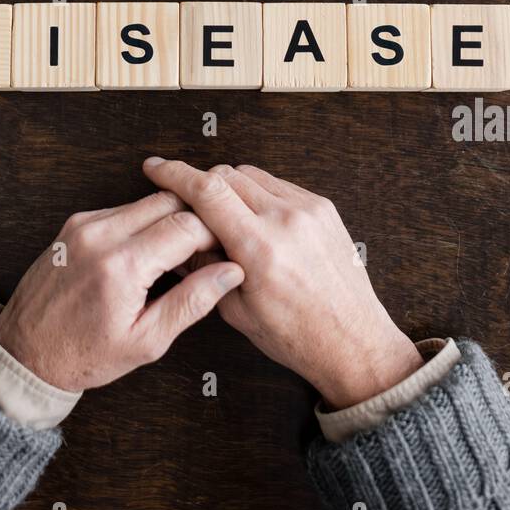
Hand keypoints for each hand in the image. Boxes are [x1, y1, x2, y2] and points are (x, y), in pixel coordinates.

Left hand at [0, 190, 243, 390]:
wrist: (24, 352)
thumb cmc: (84, 355)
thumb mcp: (146, 341)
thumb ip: (192, 302)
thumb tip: (230, 272)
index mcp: (121, 266)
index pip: (187, 225)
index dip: (214, 235)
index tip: (224, 253)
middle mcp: (101, 235)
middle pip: (170, 201)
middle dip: (196, 220)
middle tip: (207, 250)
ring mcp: (85, 224)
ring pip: (147, 200)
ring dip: (171, 219)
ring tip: (180, 256)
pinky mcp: (76, 222)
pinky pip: (124, 209)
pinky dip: (145, 223)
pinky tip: (149, 253)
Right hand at [142, 158, 422, 409]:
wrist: (354, 342)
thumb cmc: (297, 337)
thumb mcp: (237, 312)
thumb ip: (205, 267)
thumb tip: (181, 239)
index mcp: (260, 249)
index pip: (207, 191)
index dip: (174, 174)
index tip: (155, 167)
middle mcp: (286, 220)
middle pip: (227, 175)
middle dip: (201, 184)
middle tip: (190, 207)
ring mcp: (309, 210)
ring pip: (252, 175)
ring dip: (231, 188)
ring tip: (226, 219)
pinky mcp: (323, 208)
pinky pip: (279, 185)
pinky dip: (259, 194)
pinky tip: (256, 221)